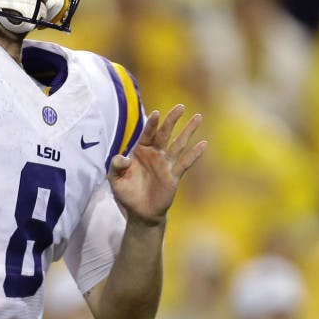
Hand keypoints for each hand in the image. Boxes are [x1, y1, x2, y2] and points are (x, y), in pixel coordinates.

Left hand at [108, 104, 206, 226]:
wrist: (139, 212)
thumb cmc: (127, 193)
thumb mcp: (115, 179)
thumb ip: (116, 166)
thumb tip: (123, 157)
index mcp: (140, 151)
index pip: (147, 133)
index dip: (152, 124)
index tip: (157, 113)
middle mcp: (155, 154)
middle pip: (165, 133)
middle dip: (172, 119)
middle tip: (181, 106)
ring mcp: (166, 164)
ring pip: (179, 144)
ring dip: (188, 131)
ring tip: (198, 117)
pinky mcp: (174, 176)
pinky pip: (185, 163)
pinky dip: (194, 154)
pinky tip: (203, 144)